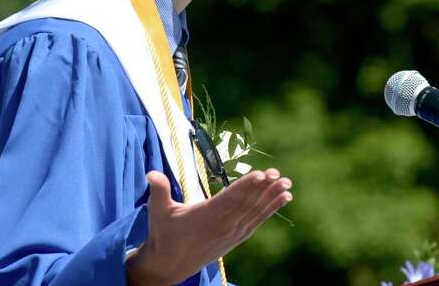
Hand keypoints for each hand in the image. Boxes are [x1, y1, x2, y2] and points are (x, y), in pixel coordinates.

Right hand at [127, 168, 292, 285]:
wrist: (169, 265)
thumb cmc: (163, 234)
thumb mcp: (158, 211)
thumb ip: (159, 190)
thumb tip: (151, 173)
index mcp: (205, 216)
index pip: (229, 198)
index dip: (246, 186)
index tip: (261, 174)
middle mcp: (222, 225)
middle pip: (246, 204)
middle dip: (264, 188)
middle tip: (278, 174)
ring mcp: (232, 233)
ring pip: (255, 212)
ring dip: (272, 197)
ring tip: (287, 184)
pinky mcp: (236, 237)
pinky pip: (257, 221)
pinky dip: (271, 210)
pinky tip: (284, 198)